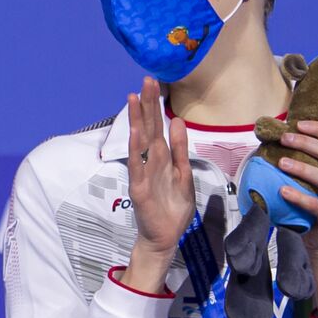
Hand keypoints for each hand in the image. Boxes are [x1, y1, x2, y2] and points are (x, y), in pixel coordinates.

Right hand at [119, 77, 195, 293]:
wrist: (165, 237)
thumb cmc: (173, 208)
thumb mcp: (183, 174)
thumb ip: (181, 149)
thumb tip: (179, 122)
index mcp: (162, 157)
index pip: (158, 126)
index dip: (156, 105)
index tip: (155, 83)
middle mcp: (151, 161)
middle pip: (148, 128)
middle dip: (147, 104)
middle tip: (145, 80)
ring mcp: (143, 173)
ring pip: (140, 142)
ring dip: (137, 120)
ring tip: (134, 98)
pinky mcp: (139, 189)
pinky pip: (138, 166)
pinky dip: (136, 150)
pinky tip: (135, 134)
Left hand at [277, 120, 317, 253]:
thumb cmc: (312, 203)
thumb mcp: (309, 179)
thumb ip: (302, 161)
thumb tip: (277, 140)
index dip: (317, 130)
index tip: (297, 124)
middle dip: (306, 143)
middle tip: (284, 139)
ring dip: (302, 168)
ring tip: (282, 163)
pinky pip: (316, 205)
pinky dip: (299, 197)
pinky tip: (283, 191)